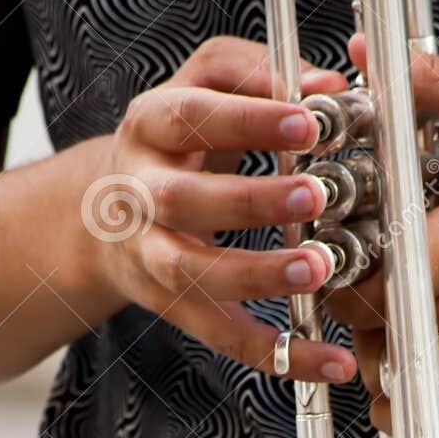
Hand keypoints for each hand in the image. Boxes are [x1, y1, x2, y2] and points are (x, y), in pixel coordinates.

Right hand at [65, 36, 357, 385]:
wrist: (105, 215)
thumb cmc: (179, 141)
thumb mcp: (202, 89)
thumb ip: (258, 74)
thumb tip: (328, 83)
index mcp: (149, 127)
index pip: (191, 115)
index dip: (248, 119)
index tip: (308, 121)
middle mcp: (138, 194)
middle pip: (181, 199)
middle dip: (248, 200)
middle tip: (314, 196)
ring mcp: (150, 257)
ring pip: (191, 274)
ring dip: (256, 275)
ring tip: (318, 269)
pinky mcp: (175, 308)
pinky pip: (224, 337)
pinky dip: (281, 355)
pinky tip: (332, 363)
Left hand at [328, 36, 438, 431]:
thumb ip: (432, 84)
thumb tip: (365, 53)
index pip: (367, 277)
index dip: (337, 266)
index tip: (338, 245)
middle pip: (372, 326)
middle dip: (350, 302)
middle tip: (354, 273)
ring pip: (395, 371)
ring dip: (373, 347)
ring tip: (380, 310)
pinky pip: (437, 413)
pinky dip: (405, 400)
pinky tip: (399, 365)